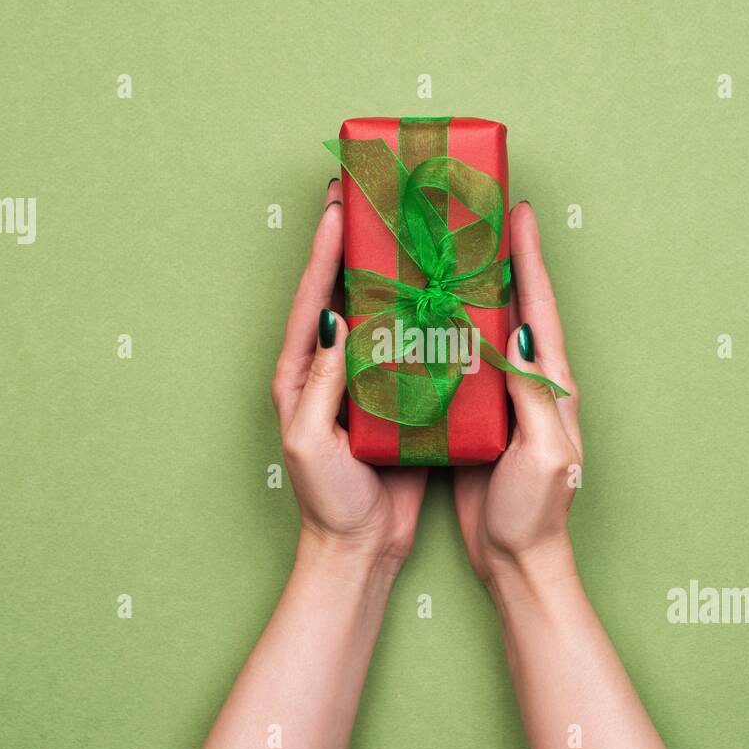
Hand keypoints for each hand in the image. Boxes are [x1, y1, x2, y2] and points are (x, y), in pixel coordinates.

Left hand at [271, 180, 428, 578]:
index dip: (324, 252)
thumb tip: (336, 319)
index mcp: (301, 375)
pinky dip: (427, 319)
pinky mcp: (400, 401)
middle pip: (345, 295)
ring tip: (414, 233)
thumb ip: (321, 383)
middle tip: (372, 200)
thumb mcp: (311, 442)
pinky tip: (447, 295)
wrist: (361, 548)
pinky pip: (413, 350)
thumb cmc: (327, 501)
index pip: (313, 300)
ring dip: (396, 274)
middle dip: (356, 247)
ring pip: (383, 316)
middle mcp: (332, 371)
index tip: (337, 207)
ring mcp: (368, 384)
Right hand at [454, 202, 583, 590]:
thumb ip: (536, 395)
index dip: (529, 259)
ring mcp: (500, 400)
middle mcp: (528, 384)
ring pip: (480, 330)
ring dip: (465, 290)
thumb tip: (522, 332)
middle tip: (474, 219)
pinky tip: (419, 317)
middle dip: (498, 260)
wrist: (515, 561)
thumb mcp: (544, 453)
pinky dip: (442, 333)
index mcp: (551, 386)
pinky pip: (457, 364)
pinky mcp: (473, 419)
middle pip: (512, 307)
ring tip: (440, 252)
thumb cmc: (537, 513)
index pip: (539, 308)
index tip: (517, 213)